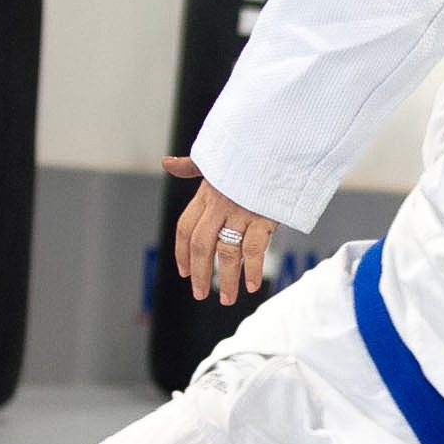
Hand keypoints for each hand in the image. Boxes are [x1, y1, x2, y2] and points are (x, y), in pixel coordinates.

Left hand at [163, 156, 276, 305]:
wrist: (277, 144)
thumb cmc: (246, 154)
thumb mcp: (216, 158)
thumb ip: (191, 167)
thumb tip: (166, 163)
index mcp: (206, 193)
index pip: (185, 228)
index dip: (182, 253)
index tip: (184, 272)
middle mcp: (220, 205)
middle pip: (202, 245)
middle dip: (200, 273)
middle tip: (200, 294)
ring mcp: (242, 212)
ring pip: (228, 252)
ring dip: (227, 279)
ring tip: (227, 299)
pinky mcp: (264, 216)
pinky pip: (255, 248)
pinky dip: (253, 269)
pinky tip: (252, 284)